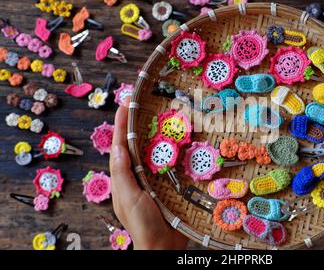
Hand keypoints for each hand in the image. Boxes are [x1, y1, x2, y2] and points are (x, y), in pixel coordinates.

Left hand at [110, 99, 187, 249]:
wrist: (163, 245)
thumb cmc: (143, 224)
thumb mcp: (129, 198)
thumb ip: (122, 174)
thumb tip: (118, 147)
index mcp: (123, 178)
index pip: (121, 146)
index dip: (122, 125)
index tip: (126, 104)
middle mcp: (136, 176)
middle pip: (135, 146)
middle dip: (137, 126)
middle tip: (143, 105)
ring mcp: (151, 180)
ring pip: (151, 153)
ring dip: (154, 135)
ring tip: (160, 116)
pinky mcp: (166, 186)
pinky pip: (167, 165)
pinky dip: (170, 152)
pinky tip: (178, 143)